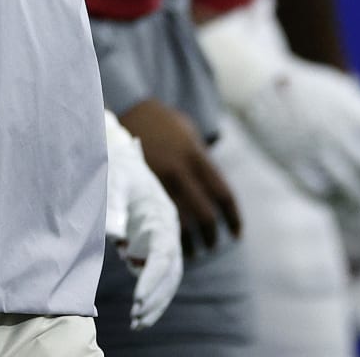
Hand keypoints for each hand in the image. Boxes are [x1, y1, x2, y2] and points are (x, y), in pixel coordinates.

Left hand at [103, 110, 183, 328]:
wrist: (119, 150)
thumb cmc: (115, 165)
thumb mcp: (111, 180)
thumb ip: (112, 206)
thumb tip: (114, 235)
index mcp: (162, 213)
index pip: (164, 254)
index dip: (153, 280)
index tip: (138, 302)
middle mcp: (168, 227)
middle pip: (171, 270)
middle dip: (157, 297)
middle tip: (137, 320)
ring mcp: (163, 234)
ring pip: (169, 274)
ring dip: (156, 299)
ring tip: (138, 322)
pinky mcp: (154, 239)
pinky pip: (159, 270)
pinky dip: (152, 289)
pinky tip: (139, 308)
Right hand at [119, 99, 240, 256]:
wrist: (123, 108)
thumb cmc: (160, 120)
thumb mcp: (188, 130)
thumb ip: (202, 157)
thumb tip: (212, 186)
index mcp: (195, 156)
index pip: (223, 195)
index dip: (233, 218)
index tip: (236, 234)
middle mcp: (179, 171)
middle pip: (204, 215)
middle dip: (211, 236)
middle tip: (211, 245)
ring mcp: (156, 181)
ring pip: (179, 224)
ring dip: (189, 243)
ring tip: (192, 251)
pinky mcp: (136, 187)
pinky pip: (155, 219)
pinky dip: (165, 236)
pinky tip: (169, 243)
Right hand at [240, 58, 359, 206]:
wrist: (257, 84)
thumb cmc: (302, 86)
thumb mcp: (340, 90)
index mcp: (353, 117)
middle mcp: (338, 135)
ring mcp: (314, 151)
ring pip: (349, 189)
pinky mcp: (292, 164)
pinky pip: (320, 192)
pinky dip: (334, 205)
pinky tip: (339, 209)